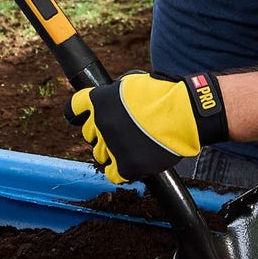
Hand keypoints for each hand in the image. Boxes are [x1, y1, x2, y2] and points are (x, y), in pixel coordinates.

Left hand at [67, 71, 227, 184]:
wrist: (184, 113)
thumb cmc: (163, 95)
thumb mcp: (130, 84)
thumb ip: (111, 96)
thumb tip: (106, 105)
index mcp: (98, 100)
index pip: (72, 110)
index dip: (79, 115)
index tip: (86, 119)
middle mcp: (100, 123)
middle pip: (88, 134)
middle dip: (102, 133)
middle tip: (122, 132)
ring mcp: (111, 145)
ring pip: (99, 154)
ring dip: (112, 151)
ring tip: (132, 145)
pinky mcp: (126, 165)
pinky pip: (112, 173)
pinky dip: (119, 170)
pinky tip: (131, 162)